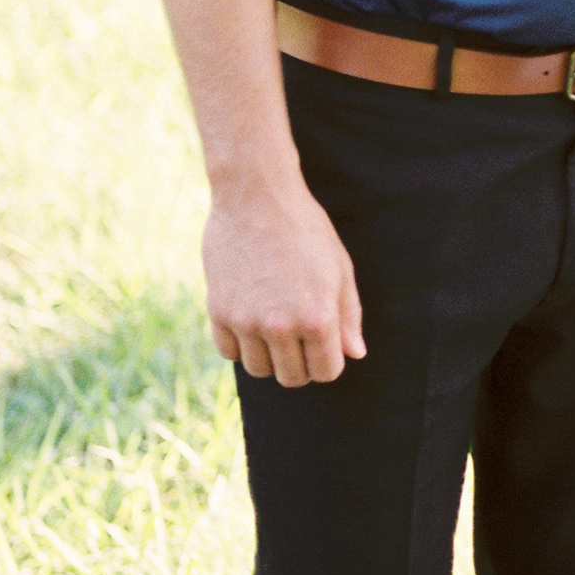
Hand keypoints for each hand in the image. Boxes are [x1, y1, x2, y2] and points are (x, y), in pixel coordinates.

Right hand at [202, 175, 365, 387]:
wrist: (256, 197)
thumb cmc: (305, 229)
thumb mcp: (339, 269)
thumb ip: (348, 316)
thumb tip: (355, 354)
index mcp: (318, 319)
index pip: (326, 372)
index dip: (328, 361)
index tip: (323, 344)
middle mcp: (281, 327)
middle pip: (292, 377)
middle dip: (301, 363)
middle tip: (299, 336)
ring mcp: (246, 322)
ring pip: (258, 370)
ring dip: (269, 356)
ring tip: (274, 326)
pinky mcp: (218, 312)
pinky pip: (229, 352)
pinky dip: (240, 344)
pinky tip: (250, 320)